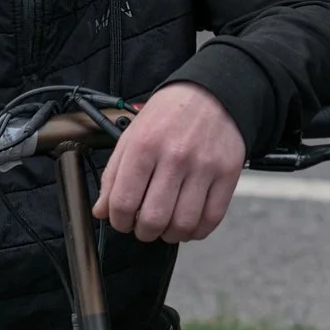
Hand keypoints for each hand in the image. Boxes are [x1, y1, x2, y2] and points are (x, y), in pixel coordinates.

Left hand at [94, 82, 245, 242]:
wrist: (210, 94)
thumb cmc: (168, 116)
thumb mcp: (132, 136)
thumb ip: (114, 175)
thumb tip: (102, 211)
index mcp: (145, 145)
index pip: (124, 202)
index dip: (119, 221)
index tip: (122, 221)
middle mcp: (175, 156)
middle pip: (154, 219)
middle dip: (144, 232)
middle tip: (144, 227)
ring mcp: (204, 166)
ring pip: (183, 224)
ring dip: (170, 235)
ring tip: (166, 227)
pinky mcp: (228, 173)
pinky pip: (212, 218)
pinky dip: (197, 231)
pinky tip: (189, 224)